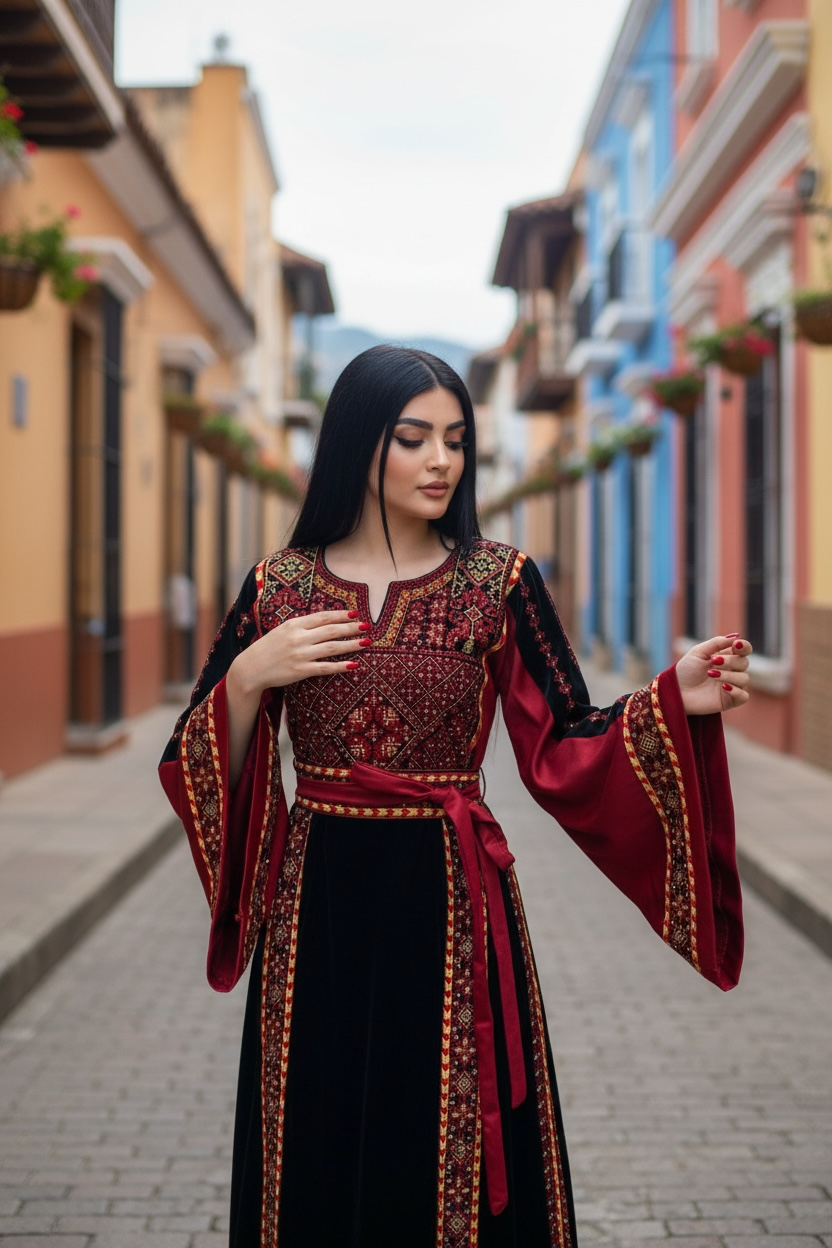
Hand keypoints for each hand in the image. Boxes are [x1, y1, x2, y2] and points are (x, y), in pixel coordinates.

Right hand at [230, 609, 370, 694]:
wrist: (251, 668)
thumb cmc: (269, 648)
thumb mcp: (283, 630)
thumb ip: (302, 626)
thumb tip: (325, 621)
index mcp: (294, 625)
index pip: (322, 617)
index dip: (340, 615)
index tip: (355, 613)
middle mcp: (298, 638)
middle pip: (331, 630)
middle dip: (351, 627)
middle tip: (367, 626)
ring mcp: (300, 655)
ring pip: (332, 648)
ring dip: (351, 645)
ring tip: (366, 642)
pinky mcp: (300, 671)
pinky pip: (325, 668)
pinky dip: (340, 666)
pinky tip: (354, 665)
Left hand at [675, 635, 751, 715]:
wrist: (677, 690)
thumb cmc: (686, 670)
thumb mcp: (698, 652)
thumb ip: (717, 643)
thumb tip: (736, 636)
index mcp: (726, 657)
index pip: (744, 649)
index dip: (744, 646)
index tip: (735, 645)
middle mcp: (732, 670)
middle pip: (744, 663)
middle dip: (731, 661)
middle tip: (714, 661)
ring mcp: (732, 685)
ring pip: (744, 678)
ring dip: (729, 675)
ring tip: (711, 674)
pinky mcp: (730, 700)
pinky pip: (744, 696)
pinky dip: (736, 691)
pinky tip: (723, 687)